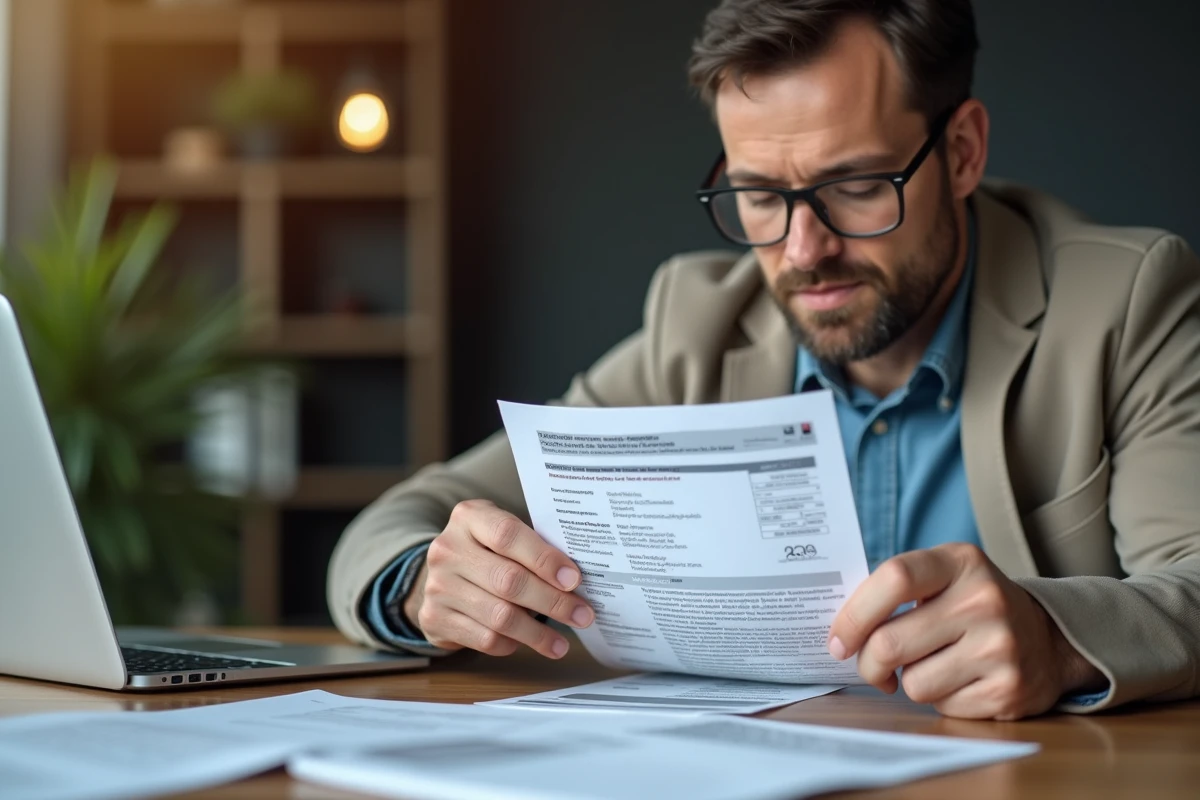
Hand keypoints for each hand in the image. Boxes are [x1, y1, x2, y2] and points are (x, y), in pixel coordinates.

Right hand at [403, 500, 594, 658]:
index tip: (574, 579)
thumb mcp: (502, 533)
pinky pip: (484, 639)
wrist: (439, 574)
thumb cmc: (486, 551)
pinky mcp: (435, 618)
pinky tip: (527, 642)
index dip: (544, 559)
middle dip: (552, 602)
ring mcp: (438, 585)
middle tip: (582, 615)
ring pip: (499, 616)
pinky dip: (512, 644)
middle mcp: (448, 549)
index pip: (508, 535)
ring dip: (538, 633)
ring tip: (561, 643)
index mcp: (469, 518)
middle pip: (509, 580)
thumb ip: (533, 545)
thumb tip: (575, 579)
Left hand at [827, 544, 1105, 719]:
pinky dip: (939, 698)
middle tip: (872, 665)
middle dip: (868, 662)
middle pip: (891, 642)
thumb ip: (895, 589)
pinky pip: (942, 706)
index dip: (854, 614)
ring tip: (931, 664)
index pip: (894, 579)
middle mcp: (984, 600)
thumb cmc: (974, 606)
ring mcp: (1000, 647)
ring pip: (913, 682)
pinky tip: (959, 681)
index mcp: (961, 562)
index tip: (837, 640)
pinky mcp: (1008, 690)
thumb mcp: (945, 576)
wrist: (1049, 639)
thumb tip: (839, 632)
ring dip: (908, 681)